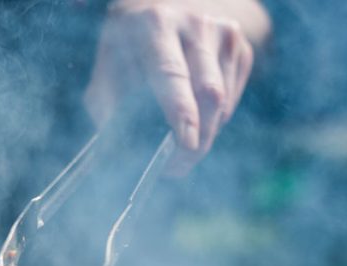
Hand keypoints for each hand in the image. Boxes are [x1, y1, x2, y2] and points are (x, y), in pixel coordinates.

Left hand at [85, 0, 256, 175]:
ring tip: (179, 147)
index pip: (172, 74)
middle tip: (175, 168)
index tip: (185, 144)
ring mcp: (225, 34)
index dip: (181, 112)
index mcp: (156, 24)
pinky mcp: (242, 49)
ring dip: (203, 135)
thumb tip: (112, 149)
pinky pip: (231, 101)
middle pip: (208, 93)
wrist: (170, 2)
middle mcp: (196, 24)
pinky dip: (213, 121)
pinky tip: (193, 118)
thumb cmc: (131, 41)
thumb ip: (105, 103)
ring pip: (223, 102)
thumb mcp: (108, 60)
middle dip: (196, 140)